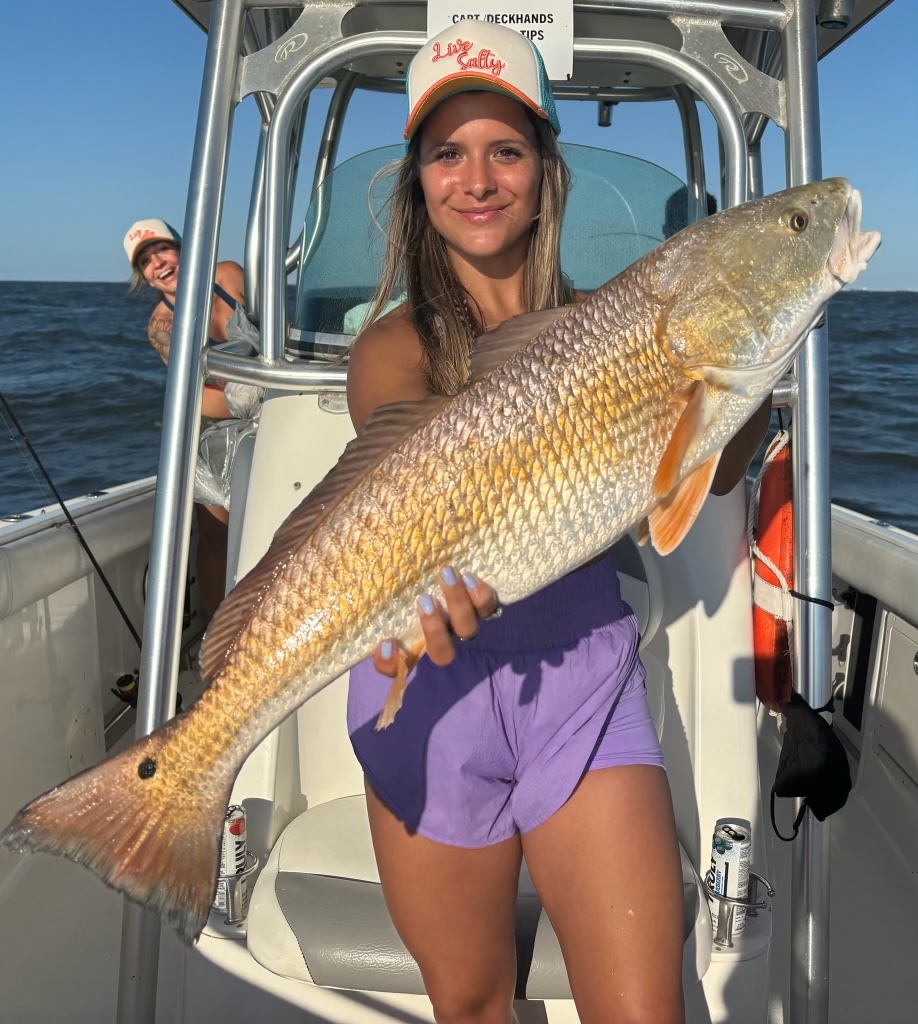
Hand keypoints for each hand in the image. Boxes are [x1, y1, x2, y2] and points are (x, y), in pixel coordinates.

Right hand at [372, 568, 499, 675]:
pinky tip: (470, 576)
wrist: (434, 559)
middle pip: (443, 654)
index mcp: (409, 644)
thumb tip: (342, 590)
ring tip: (445, 574)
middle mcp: (438, 640)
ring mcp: (462, 624)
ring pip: (468, 629)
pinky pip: (489, 606)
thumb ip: (367, 599)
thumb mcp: (381, 591)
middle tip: (423, 601)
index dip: (391, 664)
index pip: (396, 668)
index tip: (385, 643)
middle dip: (434, 629)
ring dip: (458, 605)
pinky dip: (481, 595)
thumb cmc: (399, 578)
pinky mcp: (482, 604)